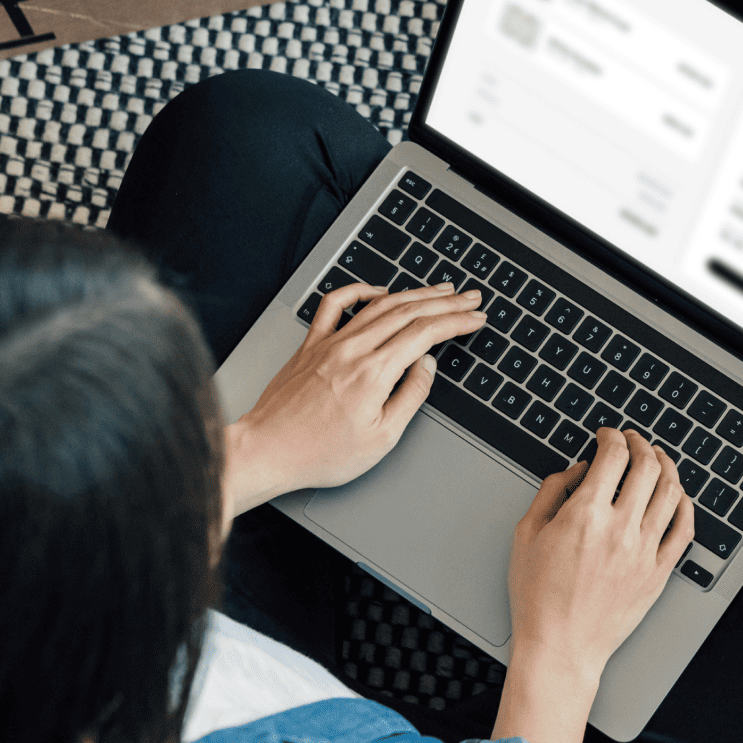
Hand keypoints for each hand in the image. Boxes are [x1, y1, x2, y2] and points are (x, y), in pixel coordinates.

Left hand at [221, 282, 485, 521]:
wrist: (268, 449)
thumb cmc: (319, 452)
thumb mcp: (381, 438)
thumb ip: (410, 396)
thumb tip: (426, 366)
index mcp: (373, 373)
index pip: (425, 334)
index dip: (456, 322)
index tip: (475, 319)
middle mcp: (352, 350)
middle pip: (408, 312)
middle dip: (445, 302)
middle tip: (470, 298)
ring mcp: (329, 343)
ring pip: (379, 304)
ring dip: (415, 293)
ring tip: (439, 290)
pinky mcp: (311, 345)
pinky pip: (336, 304)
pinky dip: (360, 290)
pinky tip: (378, 290)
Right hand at [493, 429, 694, 742]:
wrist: (561, 647)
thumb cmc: (538, 597)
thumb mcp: (526, 535)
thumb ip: (551, 492)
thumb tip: (577, 469)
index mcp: (586, 514)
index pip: (612, 455)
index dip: (611, 436)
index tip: (606, 435)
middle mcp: (621, 528)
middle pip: (647, 466)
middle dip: (640, 444)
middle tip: (633, 440)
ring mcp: (644, 550)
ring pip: (671, 492)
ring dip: (667, 466)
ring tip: (659, 458)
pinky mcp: (659, 572)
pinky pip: (684, 530)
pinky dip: (685, 505)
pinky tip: (679, 496)